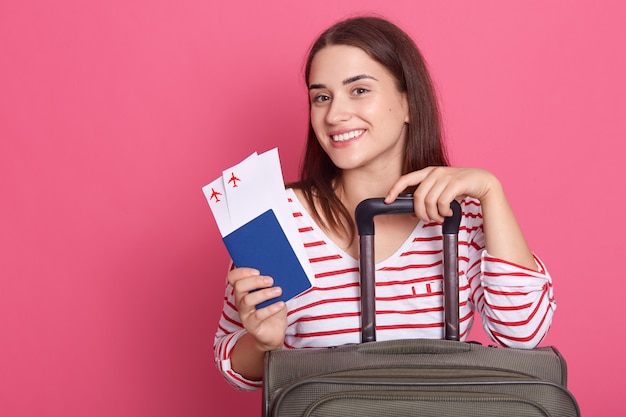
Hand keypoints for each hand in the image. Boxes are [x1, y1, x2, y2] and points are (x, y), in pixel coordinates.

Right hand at [227, 267, 287, 350]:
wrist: (275, 331)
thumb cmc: (273, 308)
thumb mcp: (272, 293)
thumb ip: (270, 283)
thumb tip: (277, 270)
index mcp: (243, 290)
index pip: (233, 277)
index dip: (242, 272)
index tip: (257, 271)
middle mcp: (240, 301)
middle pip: (239, 287)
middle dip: (255, 281)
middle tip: (271, 280)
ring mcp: (244, 314)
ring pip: (248, 300)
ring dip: (264, 294)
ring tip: (279, 291)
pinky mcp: (251, 325)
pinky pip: (258, 315)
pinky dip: (271, 308)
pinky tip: (281, 304)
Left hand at [385, 166, 499, 221]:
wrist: (482, 180)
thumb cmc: (459, 187)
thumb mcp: (441, 191)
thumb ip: (427, 199)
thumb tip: (412, 214)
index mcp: (428, 172)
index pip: (406, 179)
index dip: (395, 190)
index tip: (387, 200)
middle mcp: (435, 172)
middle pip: (418, 197)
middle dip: (421, 213)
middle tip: (428, 220)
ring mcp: (445, 176)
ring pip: (429, 201)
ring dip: (433, 214)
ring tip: (440, 217)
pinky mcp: (456, 183)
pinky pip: (442, 202)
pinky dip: (443, 212)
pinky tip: (448, 212)